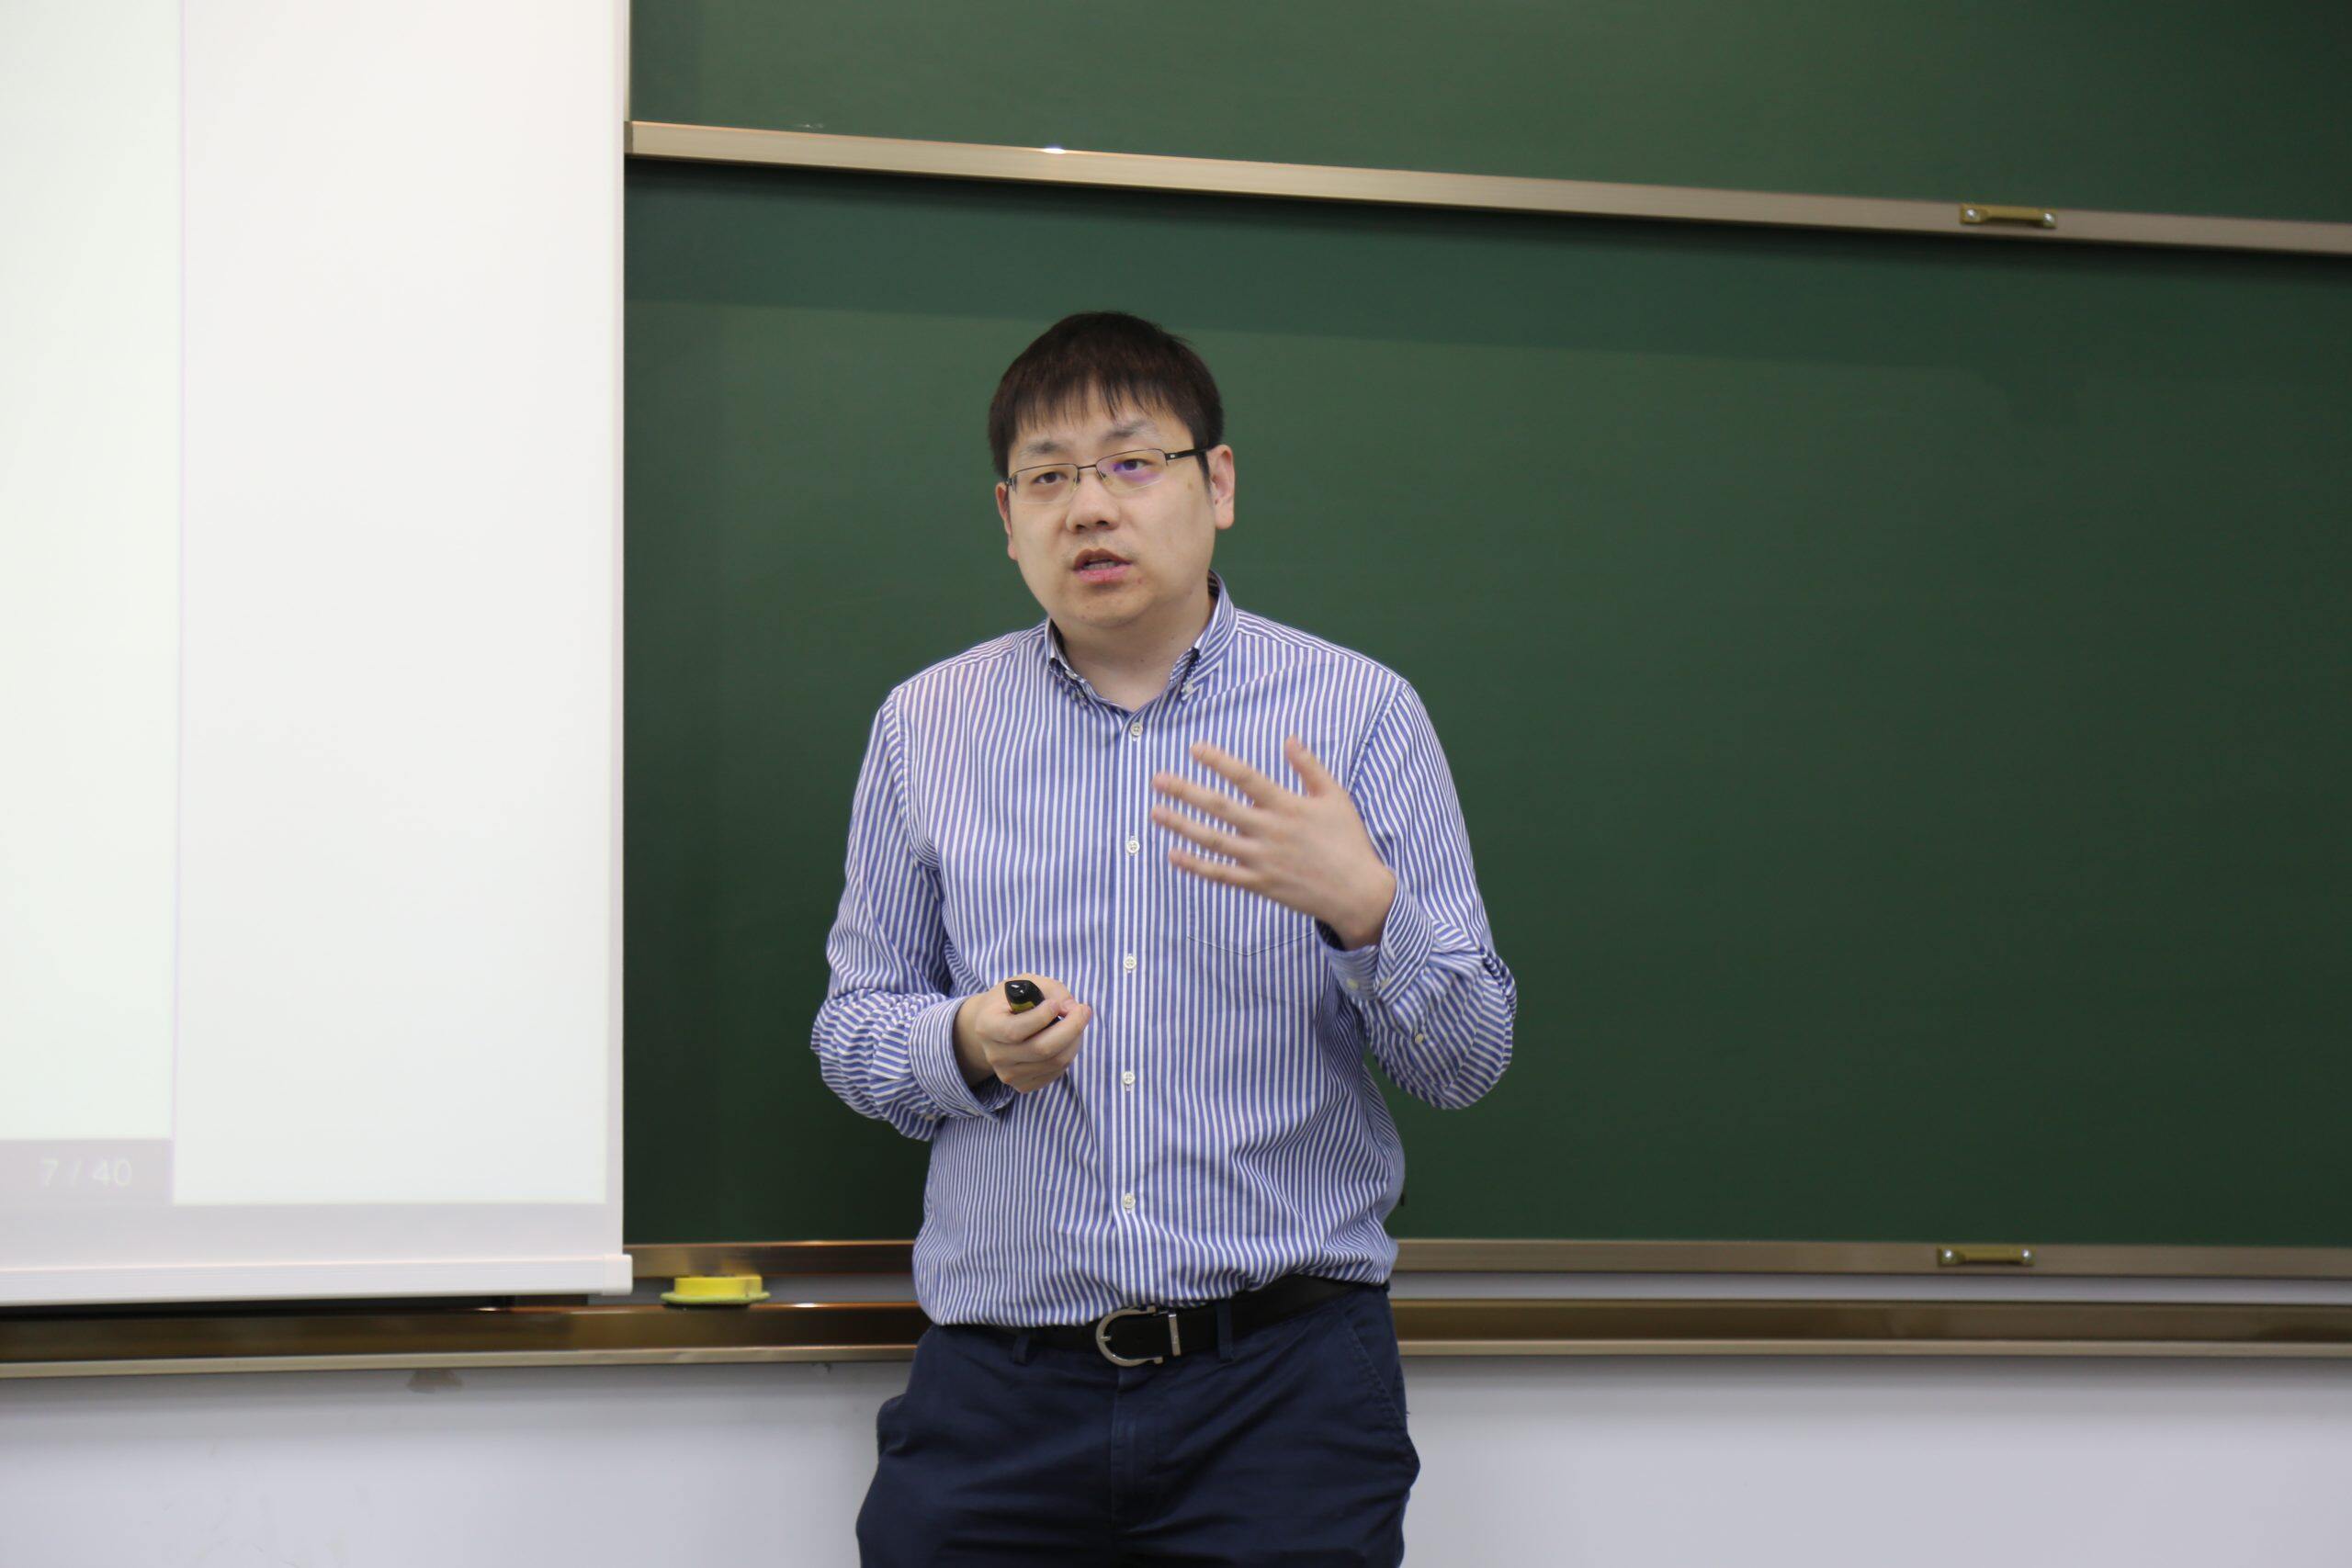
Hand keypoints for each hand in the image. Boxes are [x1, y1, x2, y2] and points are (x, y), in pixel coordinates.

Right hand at [954, 973, 1092, 1092]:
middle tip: (1083, 1010)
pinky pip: (1056, 1073)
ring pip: (1055, 1062)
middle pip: (1042, 1049)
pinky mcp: (1021, 1085)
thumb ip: (1051, 990)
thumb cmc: (1011, 1000)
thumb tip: (1071, 1008)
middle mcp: (994, 1054)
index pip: (1015, 1030)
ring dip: (1074, 1040)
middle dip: (1071, 1028)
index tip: (1056, 1004)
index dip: (1042, 1017)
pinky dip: (1068, 1054)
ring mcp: (1007, 1073)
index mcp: (987, 1026)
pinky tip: (1065, 1040)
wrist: (992, 1026)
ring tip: (1075, 1022)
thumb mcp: (1026, 982)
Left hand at [1150, 737, 1397, 948]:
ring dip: (1182, 825)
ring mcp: (1262, 860)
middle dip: (1186, 792)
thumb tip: (1289, 738)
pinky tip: (1173, 854)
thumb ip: (1310, 767)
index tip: (1195, 749)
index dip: (1220, 762)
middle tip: (1158, 779)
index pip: (1247, 778)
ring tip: (1155, 812)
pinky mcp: (1260, 884)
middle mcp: (1270, 831)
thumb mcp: (1335, 797)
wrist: (1357, 892)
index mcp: (1288, 806)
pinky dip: (1196, 866)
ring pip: (1213, 841)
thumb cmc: (1348, 840)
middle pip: (1220, 808)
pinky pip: (1221, 874)